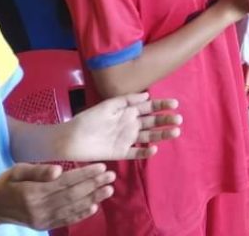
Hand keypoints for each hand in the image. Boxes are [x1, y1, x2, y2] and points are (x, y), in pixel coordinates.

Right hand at [0, 163, 114, 231]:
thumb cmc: (7, 183)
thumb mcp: (17, 170)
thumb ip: (38, 170)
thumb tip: (59, 170)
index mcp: (32, 192)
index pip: (65, 182)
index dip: (85, 174)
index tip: (101, 167)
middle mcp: (38, 208)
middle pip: (72, 195)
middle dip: (93, 185)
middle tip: (111, 176)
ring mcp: (41, 219)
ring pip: (71, 209)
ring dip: (92, 199)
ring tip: (109, 190)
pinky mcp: (42, 226)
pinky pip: (65, 220)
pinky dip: (80, 215)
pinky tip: (94, 207)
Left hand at [59, 93, 180, 161]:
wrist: (70, 139)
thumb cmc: (87, 119)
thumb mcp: (107, 105)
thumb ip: (127, 100)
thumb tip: (147, 95)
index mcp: (128, 111)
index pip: (149, 107)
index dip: (162, 105)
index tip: (175, 104)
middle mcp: (130, 124)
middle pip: (153, 122)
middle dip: (166, 120)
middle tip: (178, 120)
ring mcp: (127, 138)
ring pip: (149, 136)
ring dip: (162, 134)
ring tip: (175, 132)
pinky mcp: (121, 152)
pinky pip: (136, 152)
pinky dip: (145, 151)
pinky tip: (154, 149)